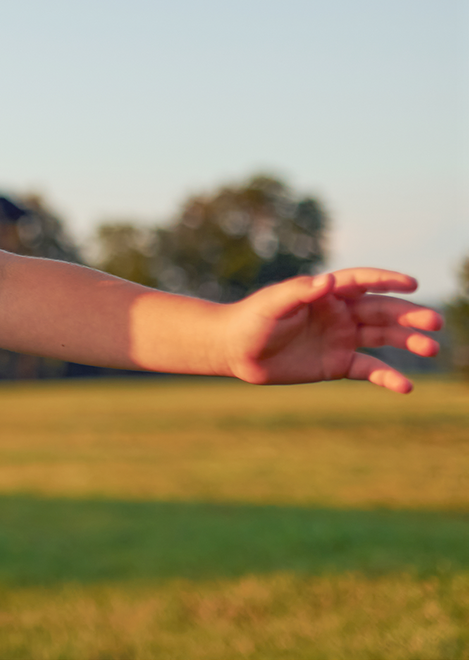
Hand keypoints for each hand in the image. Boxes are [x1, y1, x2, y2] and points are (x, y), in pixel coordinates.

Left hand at [223, 269, 441, 393]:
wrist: (235, 351)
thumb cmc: (250, 320)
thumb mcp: (272, 304)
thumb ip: (299, 292)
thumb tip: (327, 281)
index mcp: (325, 294)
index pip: (362, 283)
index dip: (386, 281)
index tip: (411, 284)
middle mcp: (339, 314)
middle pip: (382, 311)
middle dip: (409, 316)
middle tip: (434, 322)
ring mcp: (341, 338)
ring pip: (383, 338)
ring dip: (408, 342)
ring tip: (431, 348)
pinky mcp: (338, 364)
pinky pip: (369, 369)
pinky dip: (388, 377)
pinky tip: (405, 387)